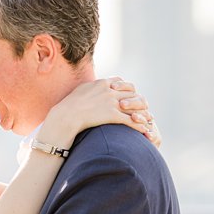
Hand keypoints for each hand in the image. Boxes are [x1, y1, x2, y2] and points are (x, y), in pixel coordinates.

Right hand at [43, 77, 159, 147]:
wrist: (66, 115)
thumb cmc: (69, 105)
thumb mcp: (81, 90)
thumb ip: (90, 87)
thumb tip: (91, 88)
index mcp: (102, 83)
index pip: (122, 82)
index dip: (128, 89)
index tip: (130, 95)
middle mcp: (110, 91)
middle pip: (132, 93)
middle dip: (138, 101)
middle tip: (143, 108)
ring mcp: (112, 102)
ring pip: (134, 106)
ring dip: (143, 113)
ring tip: (148, 120)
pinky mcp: (113, 115)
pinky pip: (131, 120)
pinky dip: (139, 125)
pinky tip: (144, 130)